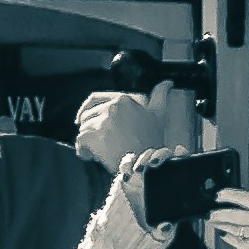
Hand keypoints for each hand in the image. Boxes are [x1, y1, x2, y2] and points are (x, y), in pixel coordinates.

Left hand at [74, 83, 212, 172]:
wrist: (148, 165)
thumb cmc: (153, 142)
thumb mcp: (159, 115)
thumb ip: (160, 96)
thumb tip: (168, 83)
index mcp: (124, 99)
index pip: (94, 98)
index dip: (85, 109)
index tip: (81, 118)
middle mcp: (112, 107)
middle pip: (87, 115)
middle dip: (89, 129)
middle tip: (98, 142)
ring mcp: (102, 121)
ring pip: (83, 129)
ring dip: (87, 142)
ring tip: (97, 152)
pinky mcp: (94, 136)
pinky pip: (80, 141)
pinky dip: (83, 150)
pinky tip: (91, 156)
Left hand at [203, 197, 248, 248]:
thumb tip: (240, 207)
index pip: (245, 197)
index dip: (229, 195)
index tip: (218, 195)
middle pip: (234, 214)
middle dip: (219, 213)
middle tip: (211, 213)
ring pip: (233, 228)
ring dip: (221, 225)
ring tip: (215, 223)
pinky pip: (237, 242)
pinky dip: (230, 238)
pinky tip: (226, 236)